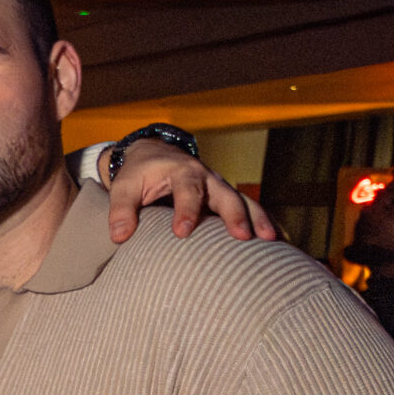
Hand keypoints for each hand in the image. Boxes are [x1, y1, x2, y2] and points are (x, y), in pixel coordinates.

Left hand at [104, 141, 277, 243]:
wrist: (154, 154)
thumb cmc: (138, 173)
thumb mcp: (124, 186)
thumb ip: (121, 209)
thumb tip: (119, 236)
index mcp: (181, 171)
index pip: (187, 190)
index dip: (186, 210)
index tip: (182, 232)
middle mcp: (206, 177)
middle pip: (225, 194)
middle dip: (234, 214)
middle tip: (242, 237)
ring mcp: (219, 187)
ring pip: (243, 200)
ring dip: (257, 218)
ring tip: (269, 239)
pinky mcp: (224, 198)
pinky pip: (247, 208)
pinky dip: (260, 220)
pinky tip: (274, 240)